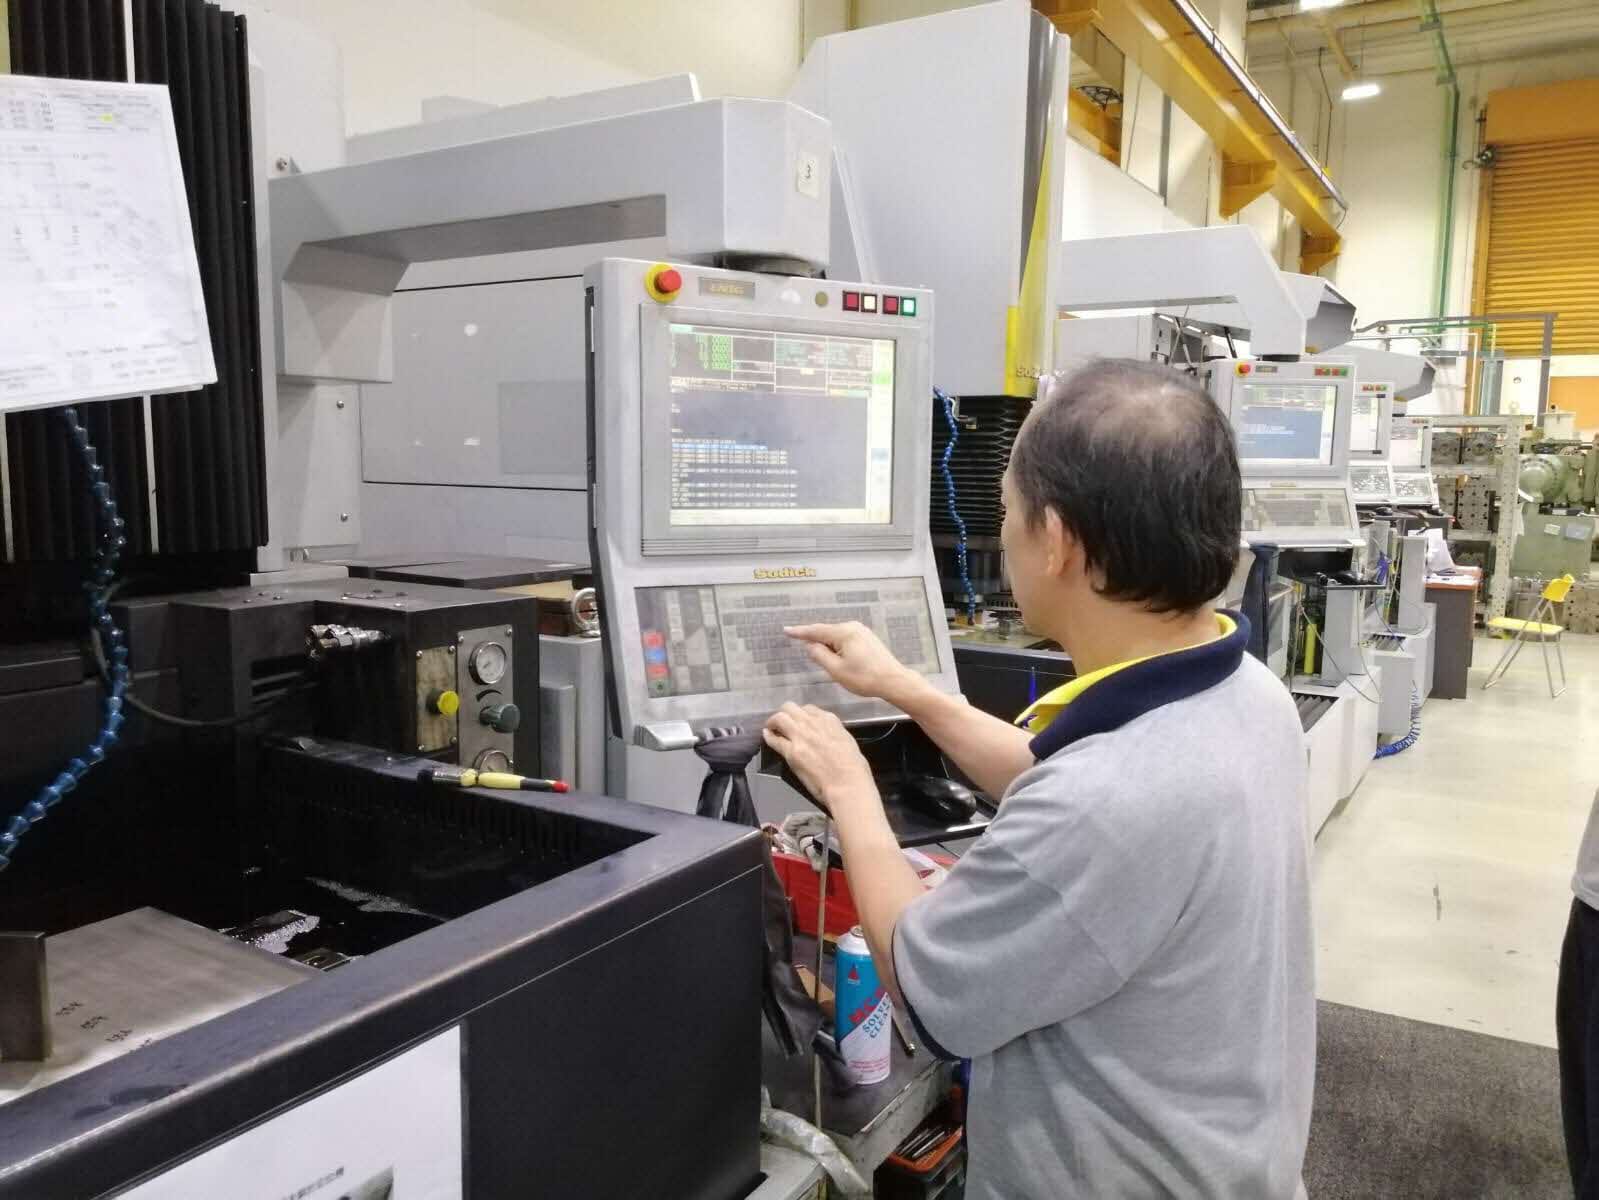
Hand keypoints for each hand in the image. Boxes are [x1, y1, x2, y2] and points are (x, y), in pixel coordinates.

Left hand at [763, 703, 877, 812]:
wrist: (847, 784)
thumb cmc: (854, 767)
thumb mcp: (847, 740)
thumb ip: (833, 731)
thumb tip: (824, 733)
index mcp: (829, 720)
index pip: (809, 708)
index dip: (801, 714)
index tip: (799, 721)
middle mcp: (812, 724)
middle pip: (790, 708)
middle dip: (784, 713)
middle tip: (781, 722)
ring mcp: (800, 737)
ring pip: (779, 718)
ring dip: (773, 721)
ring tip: (772, 727)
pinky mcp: (791, 753)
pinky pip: (774, 739)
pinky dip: (769, 736)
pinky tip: (767, 735)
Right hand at [784, 622, 917, 702]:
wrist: (893, 681)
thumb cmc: (864, 678)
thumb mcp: (836, 670)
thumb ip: (820, 656)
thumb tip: (810, 646)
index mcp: (844, 633)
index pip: (816, 631)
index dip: (800, 632)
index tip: (786, 630)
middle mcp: (852, 627)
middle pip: (826, 632)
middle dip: (815, 640)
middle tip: (803, 648)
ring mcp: (861, 631)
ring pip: (836, 636)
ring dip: (827, 646)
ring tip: (823, 659)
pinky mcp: (867, 638)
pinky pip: (845, 639)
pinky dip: (837, 646)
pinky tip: (836, 656)